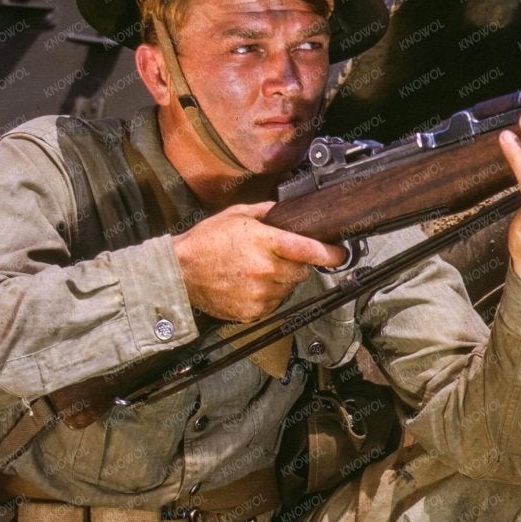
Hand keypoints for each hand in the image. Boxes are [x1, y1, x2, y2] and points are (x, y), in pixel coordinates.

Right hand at [171, 202, 347, 322]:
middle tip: (276, 257)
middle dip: (295, 263)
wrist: (180, 273)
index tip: (340, 254)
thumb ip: (266, 212)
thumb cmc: (205, 242)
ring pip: (289, 288)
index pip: (308, 249)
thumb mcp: (236, 215)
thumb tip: (287, 211)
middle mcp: (265, 269)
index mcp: (264, 242)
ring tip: (256, 270)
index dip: (330, 254)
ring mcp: (260, 293)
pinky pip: (274, 303)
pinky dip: (268, 295)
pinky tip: (250, 284)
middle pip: (302, 270)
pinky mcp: (253, 311)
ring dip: (281, 280)